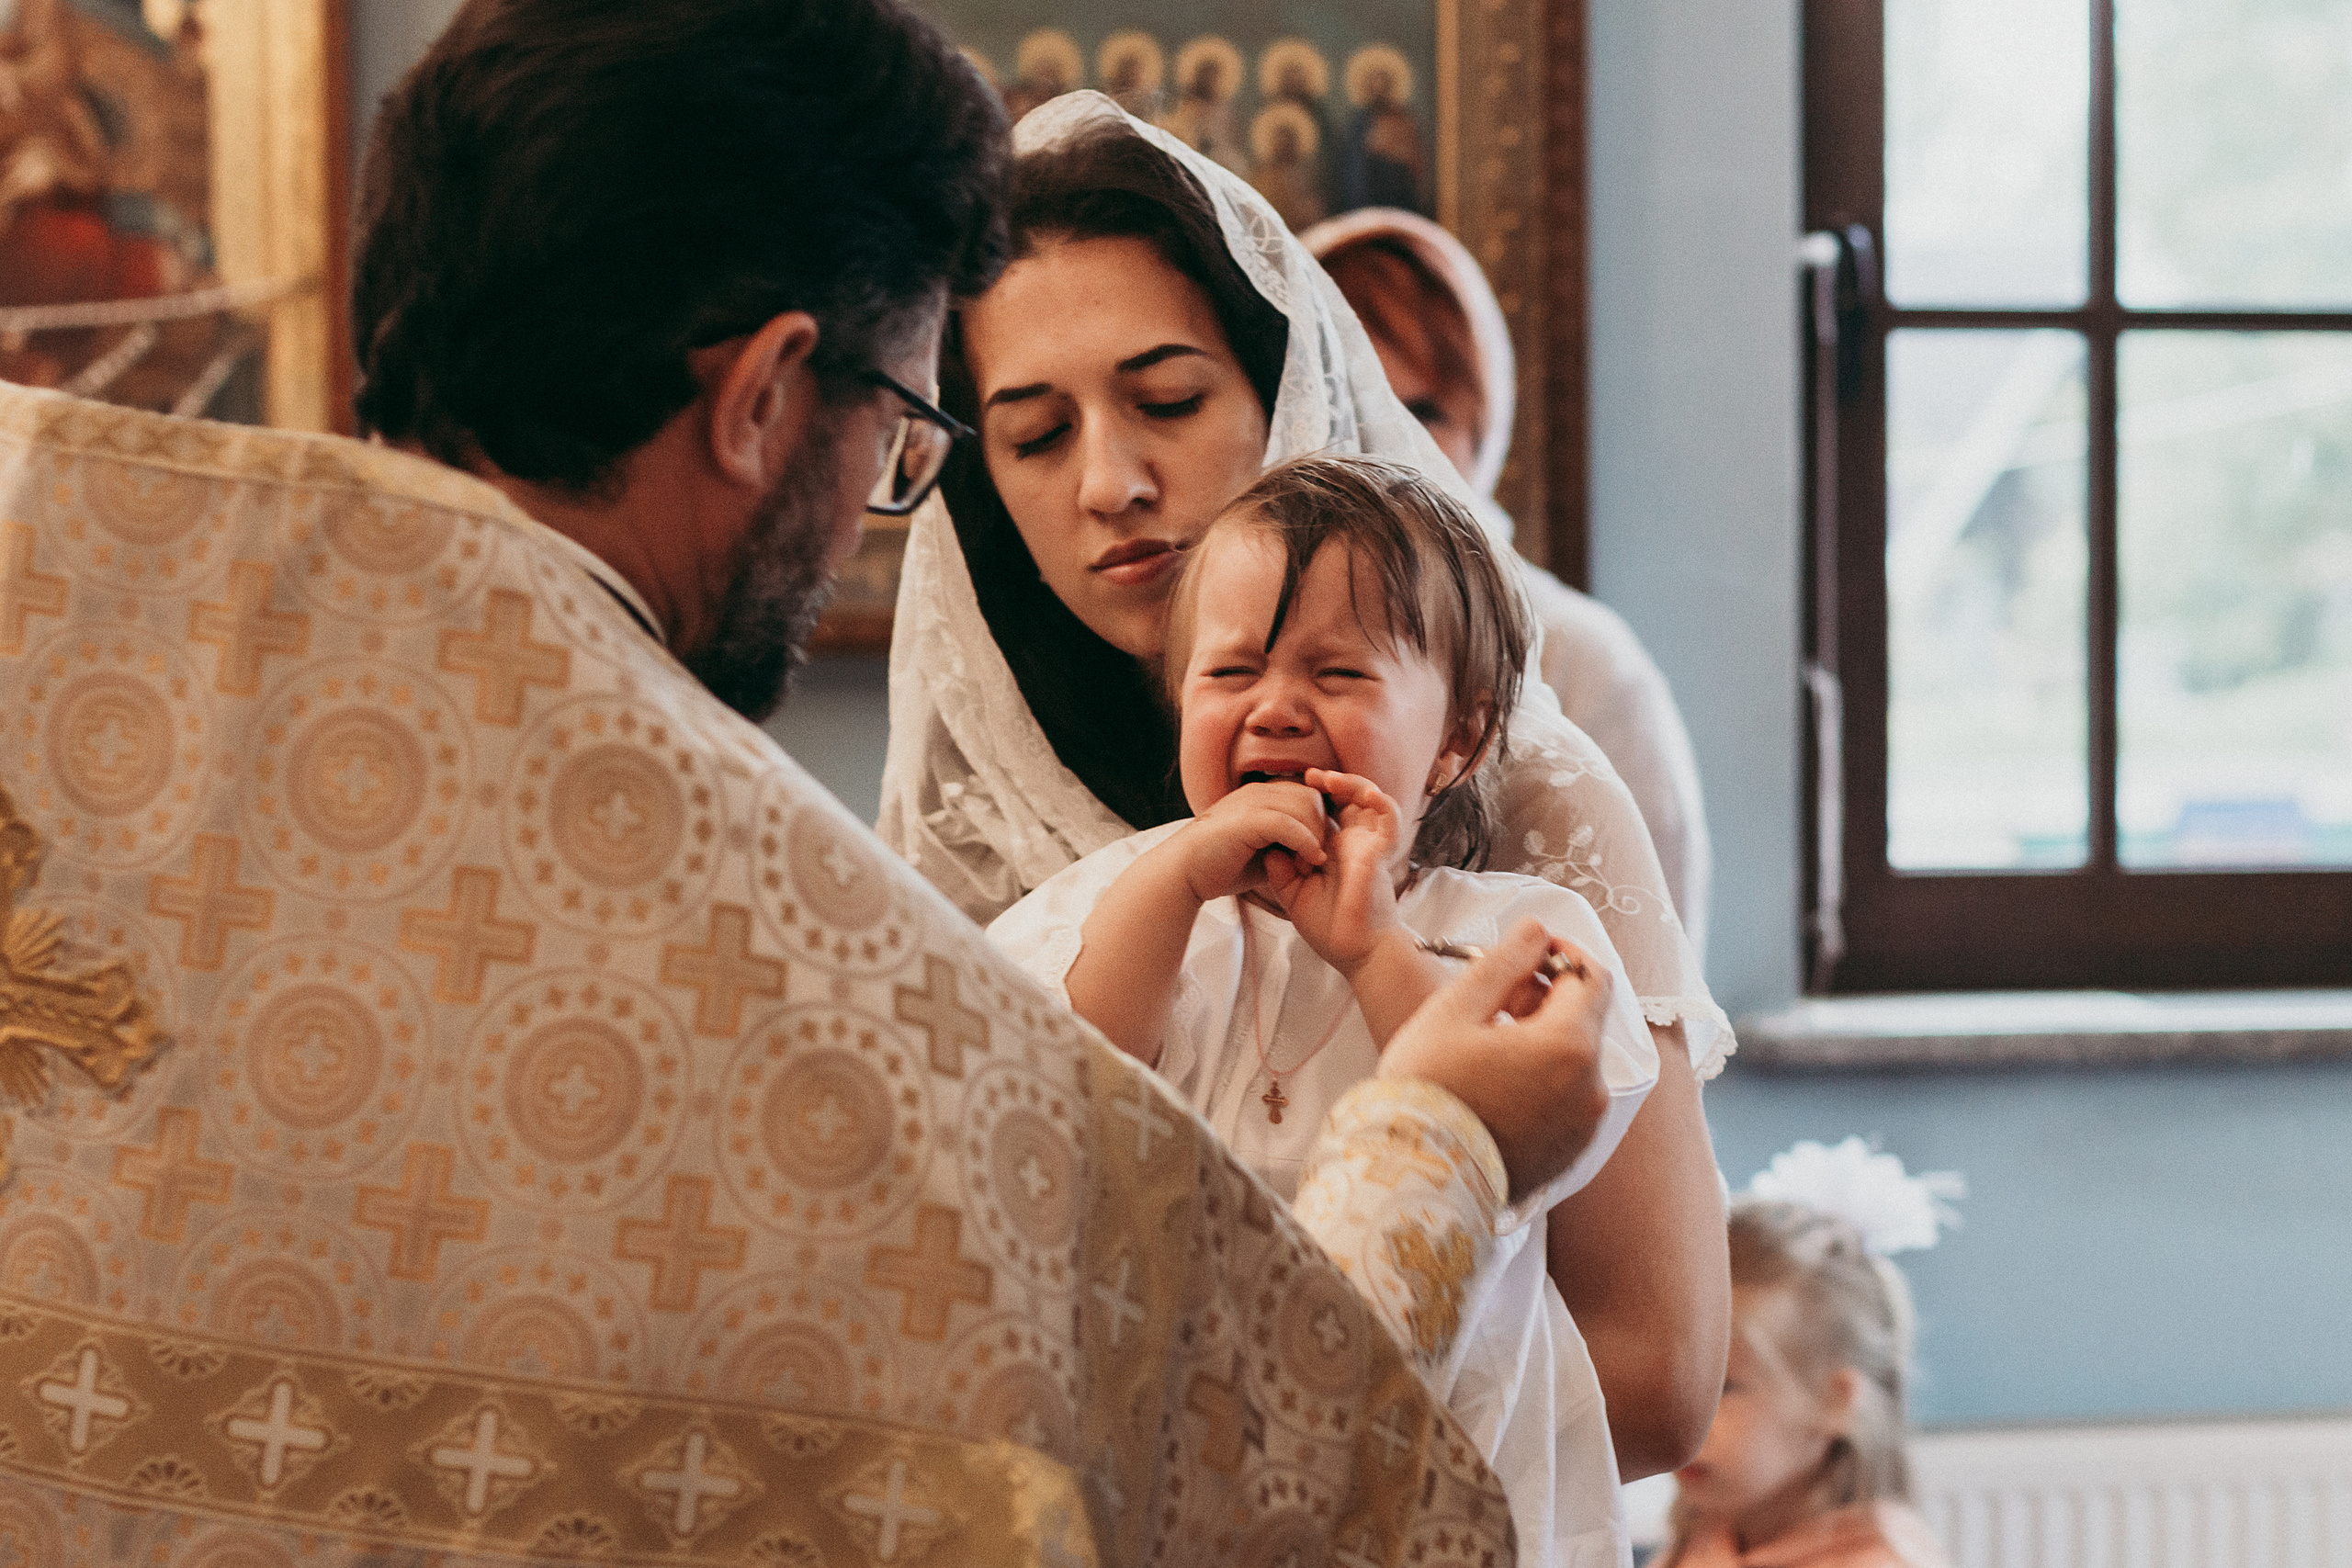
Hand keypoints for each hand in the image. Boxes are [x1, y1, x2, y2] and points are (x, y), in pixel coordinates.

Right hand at [1170, 779, 1328, 903]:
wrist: (1182, 872)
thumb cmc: (1220, 866)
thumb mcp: (1262, 851)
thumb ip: (1287, 845)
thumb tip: (1317, 852)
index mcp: (1261, 795)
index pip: (1307, 793)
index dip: (1320, 819)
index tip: (1318, 850)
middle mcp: (1258, 792)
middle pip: (1311, 796)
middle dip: (1322, 826)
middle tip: (1315, 859)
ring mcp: (1251, 802)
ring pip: (1304, 805)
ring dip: (1315, 837)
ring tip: (1310, 865)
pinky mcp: (1246, 819)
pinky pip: (1288, 823)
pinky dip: (1305, 842)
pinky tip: (1308, 861)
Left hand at [1264, 768, 1401, 973]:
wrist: (1357, 953)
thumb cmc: (1330, 928)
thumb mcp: (1294, 896)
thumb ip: (1280, 871)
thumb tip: (1267, 845)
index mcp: (1332, 852)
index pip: (1325, 813)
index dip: (1310, 798)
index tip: (1286, 789)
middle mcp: (1353, 844)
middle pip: (1348, 800)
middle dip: (1330, 783)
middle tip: (1307, 776)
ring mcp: (1369, 845)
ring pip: (1371, 800)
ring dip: (1352, 783)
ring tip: (1328, 779)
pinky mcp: (1381, 852)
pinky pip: (1389, 818)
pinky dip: (1380, 801)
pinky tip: (1364, 792)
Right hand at [1378, 918, 1612, 1200]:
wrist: (1412, 1178)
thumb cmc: (1426, 1088)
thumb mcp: (1455, 1009)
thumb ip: (1505, 961)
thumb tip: (1537, 930)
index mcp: (1570, 1046)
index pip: (1592, 977)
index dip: (1561, 954)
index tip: (1525, 954)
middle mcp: (1591, 1089)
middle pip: (1584, 1020)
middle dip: (1546, 998)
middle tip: (1494, 1001)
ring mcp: (1583, 1128)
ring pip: (1574, 1061)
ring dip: (1542, 1041)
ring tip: (1487, 1046)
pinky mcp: (1568, 1156)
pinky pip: (1566, 1101)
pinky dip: (1542, 1082)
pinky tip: (1495, 1086)